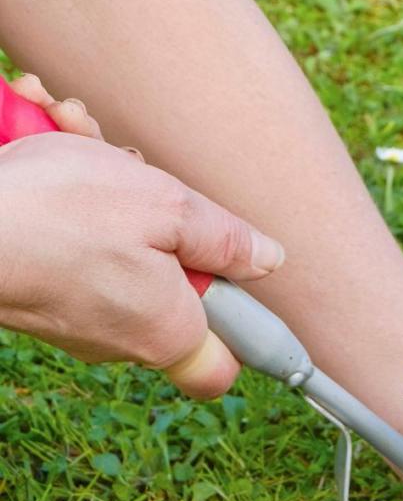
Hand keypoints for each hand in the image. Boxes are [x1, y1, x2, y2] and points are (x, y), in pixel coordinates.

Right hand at [0, 75, 284, 397]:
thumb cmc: (57, 213)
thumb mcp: (168, 207)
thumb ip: (227, 240)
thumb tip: (269, 261)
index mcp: (167, 330)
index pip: (220, 367)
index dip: (240, 330)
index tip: (235, 281)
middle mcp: (120, 336)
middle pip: (172, 280)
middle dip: (161, 217)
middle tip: (133, 170)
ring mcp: (74, 314)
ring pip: (118, 246)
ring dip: (105, 183)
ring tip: (72, 133)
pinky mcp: (36, 287)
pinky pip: (69, 239)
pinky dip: (61, 186)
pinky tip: (43, 136)